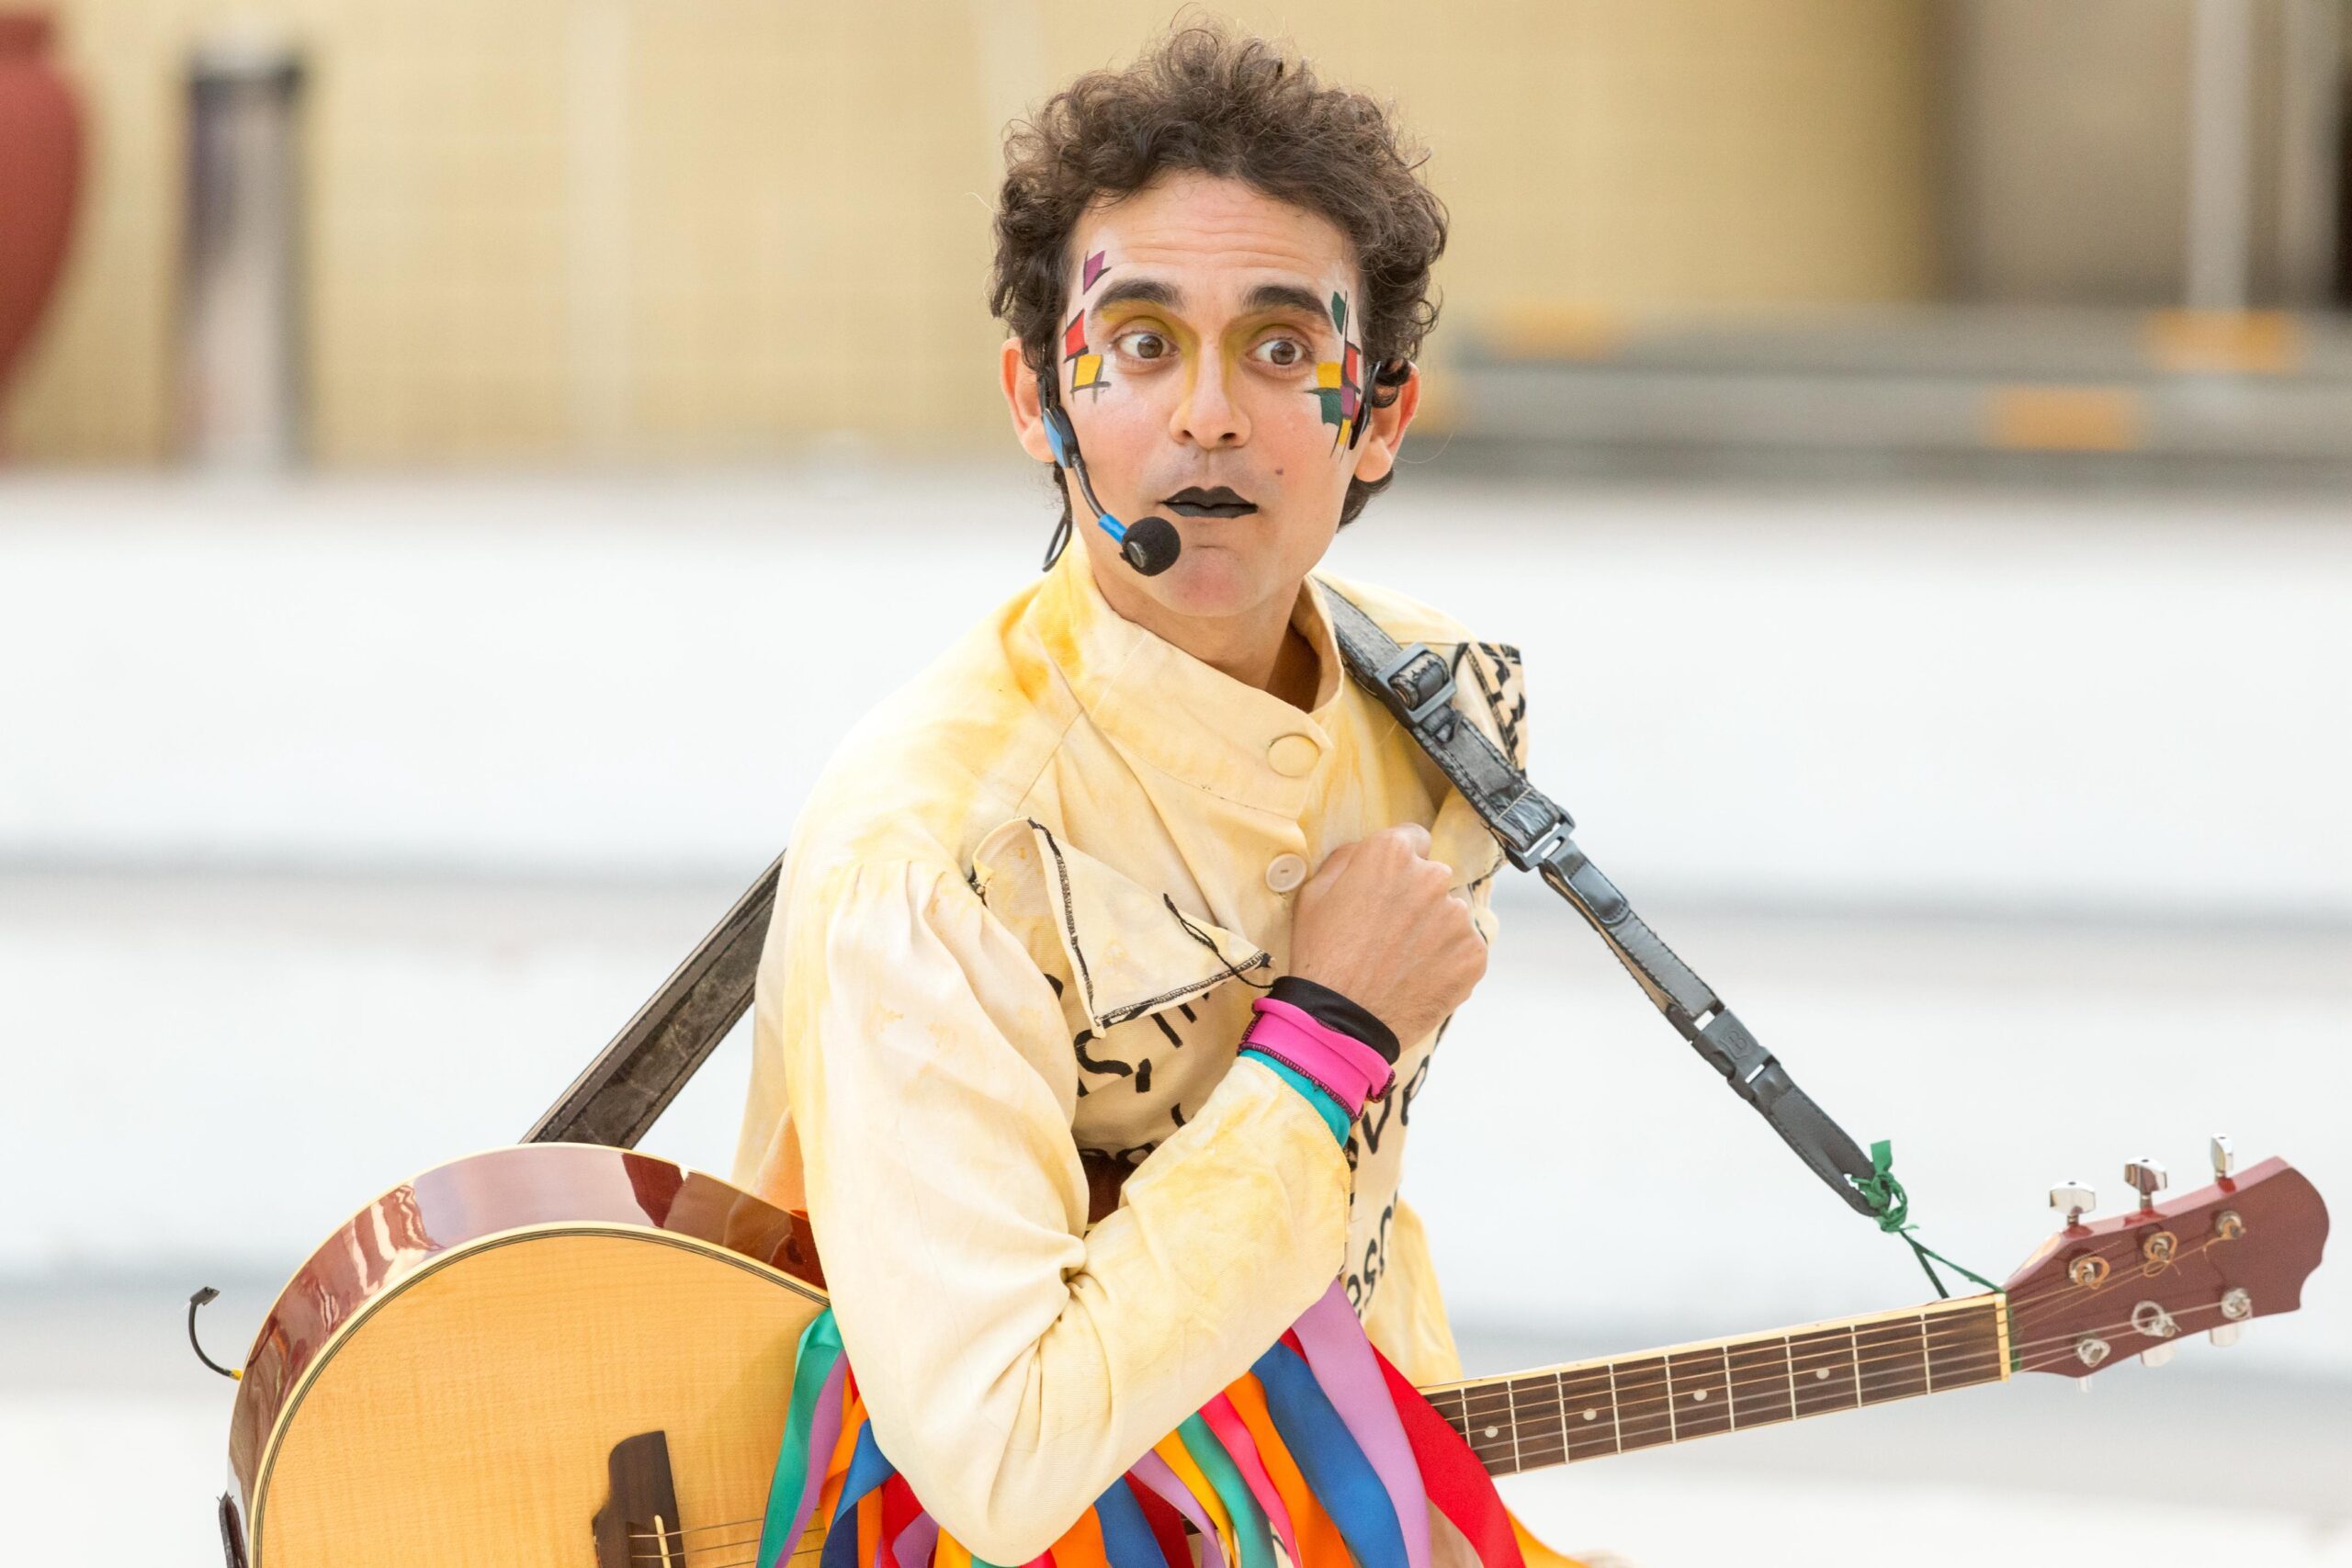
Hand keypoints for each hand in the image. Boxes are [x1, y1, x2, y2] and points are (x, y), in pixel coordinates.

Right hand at [1287, 824, 1486, 1046]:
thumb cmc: (1322, 955)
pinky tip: (1418, 977)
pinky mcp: (1474, 954)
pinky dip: (1447, 960)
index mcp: (1392, 854)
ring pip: (1450, 914)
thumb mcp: (1314, 893)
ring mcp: (1458, 917)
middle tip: (1390, 932)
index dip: (1398, 864)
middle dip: (1417, 897)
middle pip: (1433, 878)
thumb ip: (1347, 858)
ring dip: (1433, 930)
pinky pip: (1464, 948)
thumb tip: (1367, 850)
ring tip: (1402, 961)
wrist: (1341, 1021)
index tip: (1389, 886)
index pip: (1413, 838)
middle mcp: (1433, 877)